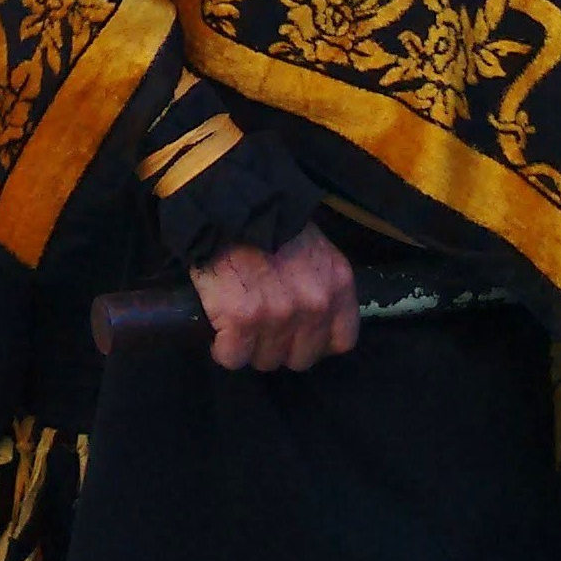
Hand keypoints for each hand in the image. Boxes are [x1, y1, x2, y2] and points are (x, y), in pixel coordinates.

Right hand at [190, 223, 358, 372]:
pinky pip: (233, 357)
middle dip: (281, 344)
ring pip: (265, 360)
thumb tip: (310, 317)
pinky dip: (223, 347)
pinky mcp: (241, 320)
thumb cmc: (267, 218)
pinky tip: (220, 329)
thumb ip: (319, 283)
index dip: (316, 340)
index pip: (340, 341)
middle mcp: (314, 305)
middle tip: (262, 323)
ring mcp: (278, 315)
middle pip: (301, 357)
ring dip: (250, 346)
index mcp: (337, 285)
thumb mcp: (313, 247)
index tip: (298, 332)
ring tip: (238, 319)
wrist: (226, 200)